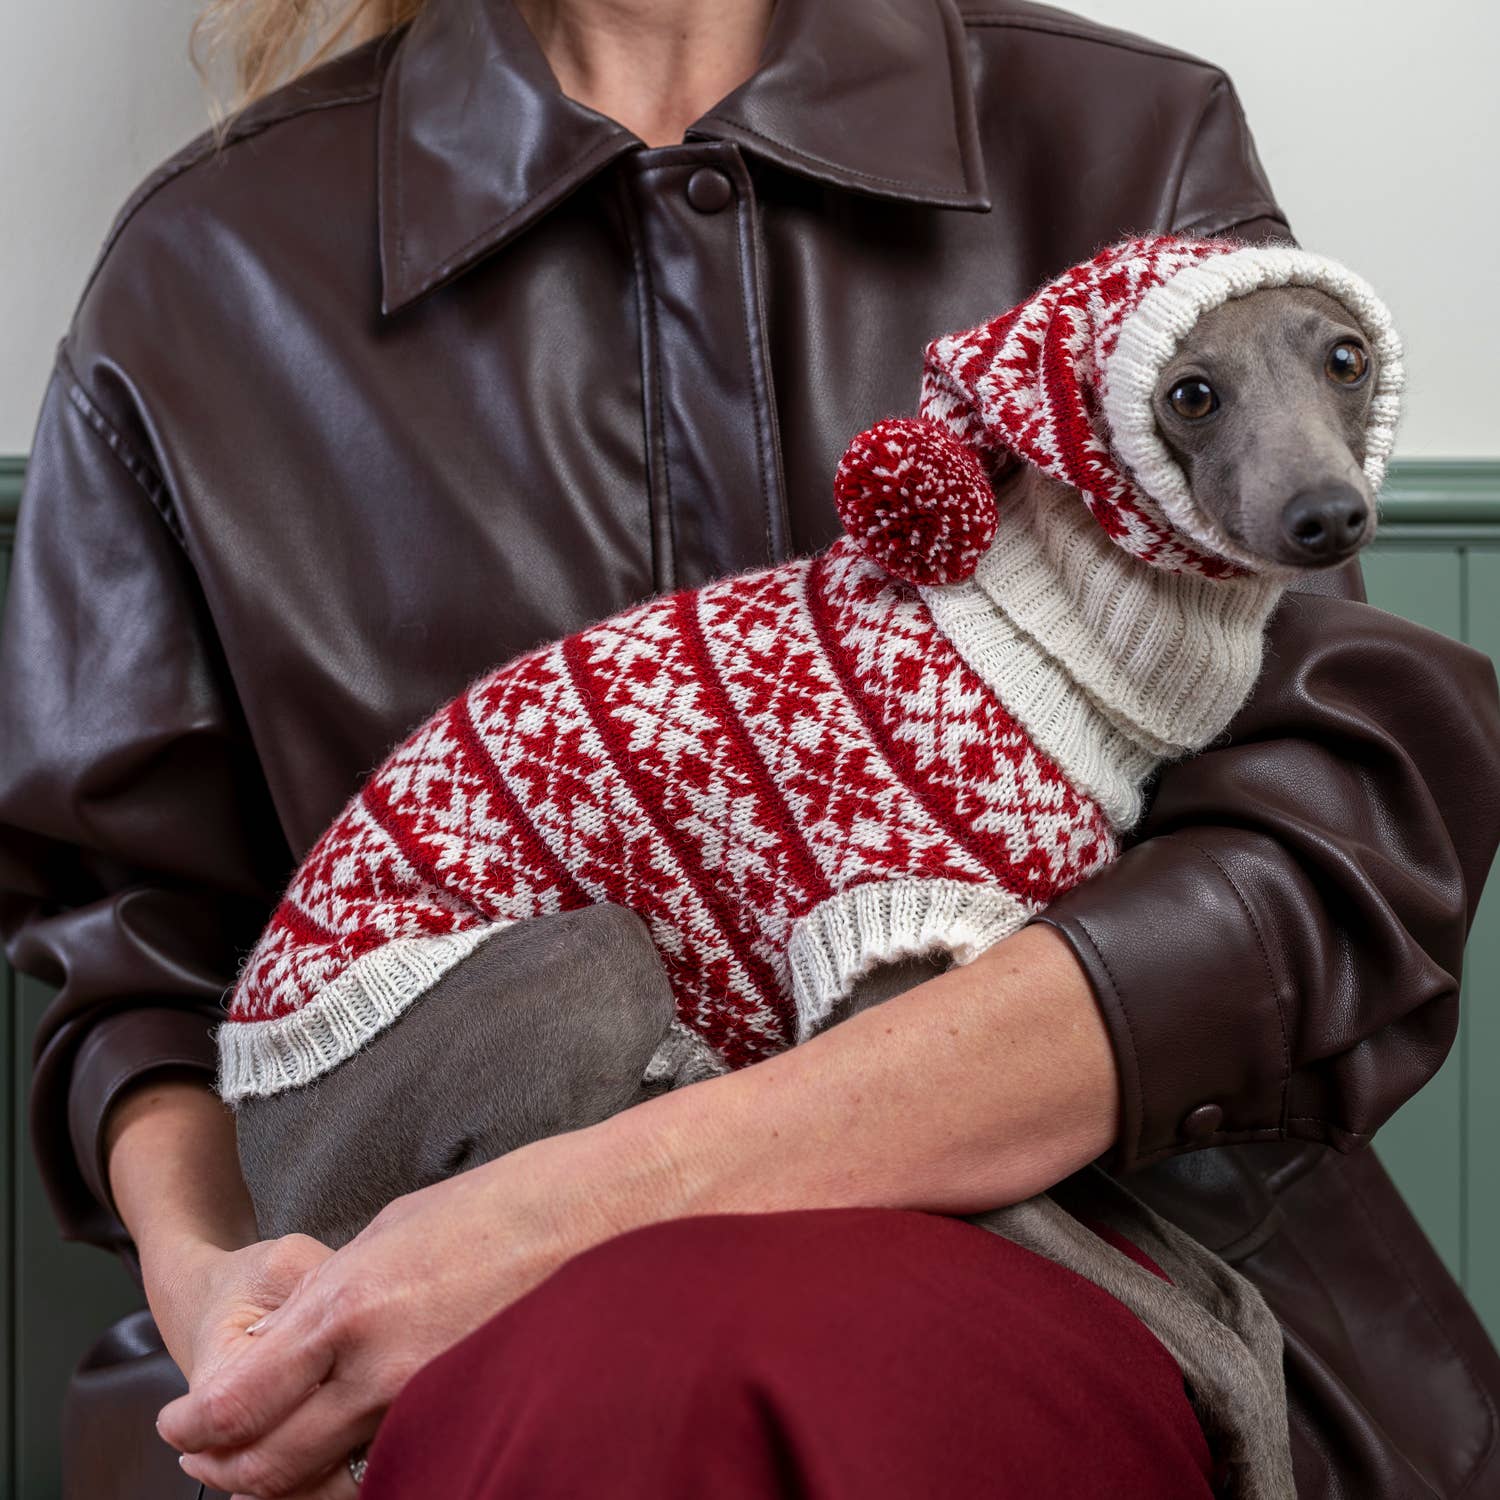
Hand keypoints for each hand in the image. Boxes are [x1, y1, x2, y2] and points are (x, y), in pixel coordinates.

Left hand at [156, 1128, 662, 1498]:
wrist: (612, 1213)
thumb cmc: (518, 1199)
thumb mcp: (402, 1224)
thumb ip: (343, 1286)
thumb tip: (311, 1325)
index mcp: (350, 1305)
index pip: (237, 1402)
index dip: (194, 1426)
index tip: (179, 1424)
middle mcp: (379, 1369)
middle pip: (268, 1463)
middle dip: (224, 1466)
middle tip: (206, 1454)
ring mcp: (429, 1403)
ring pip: (329, 1474)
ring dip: (289, 1468)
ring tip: (275, 1446)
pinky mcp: (475, 1419)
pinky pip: (396, 1460)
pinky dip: (359, 1462)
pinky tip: (365, 1434)